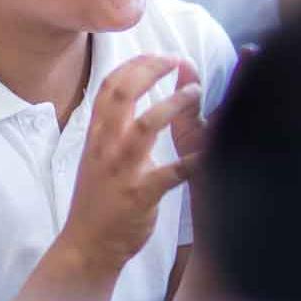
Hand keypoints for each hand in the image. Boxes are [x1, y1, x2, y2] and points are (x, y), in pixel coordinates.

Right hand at [59, 55, 201, 273]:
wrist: (87, 244)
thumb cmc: (96, 198)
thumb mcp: (96, 155)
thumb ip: (112, 126)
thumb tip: (131, 95)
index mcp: (97, 134)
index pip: (110, 86)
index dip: (135, 64)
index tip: (159, 55)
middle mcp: (106, 145)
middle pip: (124, 94)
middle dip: (151, 70)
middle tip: (176, 60)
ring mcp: (122, 169)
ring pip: (146, 125)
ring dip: (174, 104)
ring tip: (195, 92)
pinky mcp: (141, 193)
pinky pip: (172, 172)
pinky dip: (195, 159)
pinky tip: (213, 150)